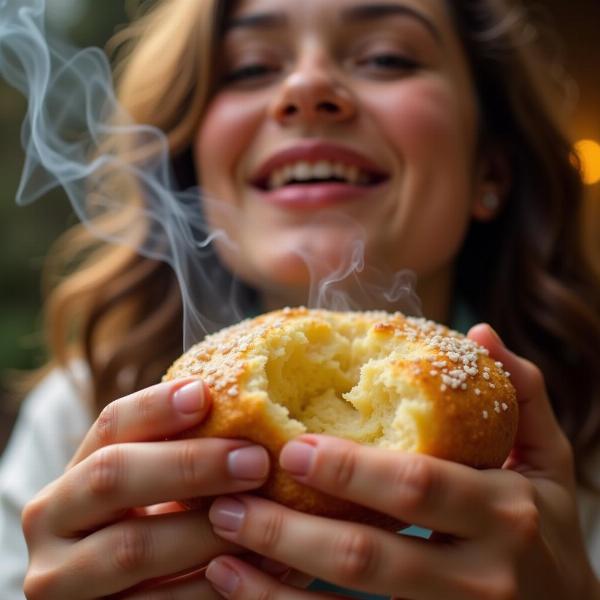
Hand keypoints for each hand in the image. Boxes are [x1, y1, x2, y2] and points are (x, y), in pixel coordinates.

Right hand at [21, 378, 271, 598]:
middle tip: (255, 460)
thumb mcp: (144, 490)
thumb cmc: (141, 530)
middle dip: (190, 465)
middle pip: (112, 478)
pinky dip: (214, 584)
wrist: (111, 595)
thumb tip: (243, 407)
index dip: (155, 407)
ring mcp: (63, 581)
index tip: (205, 393)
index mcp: (69, 477)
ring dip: (209, 529)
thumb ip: (174, 455)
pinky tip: (256, 563)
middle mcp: (50, 525)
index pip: (108, 427)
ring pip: (135, 547)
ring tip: (267, 514)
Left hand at [203, 325, 599, 598]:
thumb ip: (521, 397)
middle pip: (369, 556)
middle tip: (229, 498)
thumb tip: (482, 332)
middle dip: (291, 529)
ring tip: (219, 547)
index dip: (349, 469)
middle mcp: (478, 576)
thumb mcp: (548, 463)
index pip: (416, 485)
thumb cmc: (550, 534)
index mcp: (505, 512)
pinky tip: (240, 589)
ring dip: (275, 581)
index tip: (290, 447)